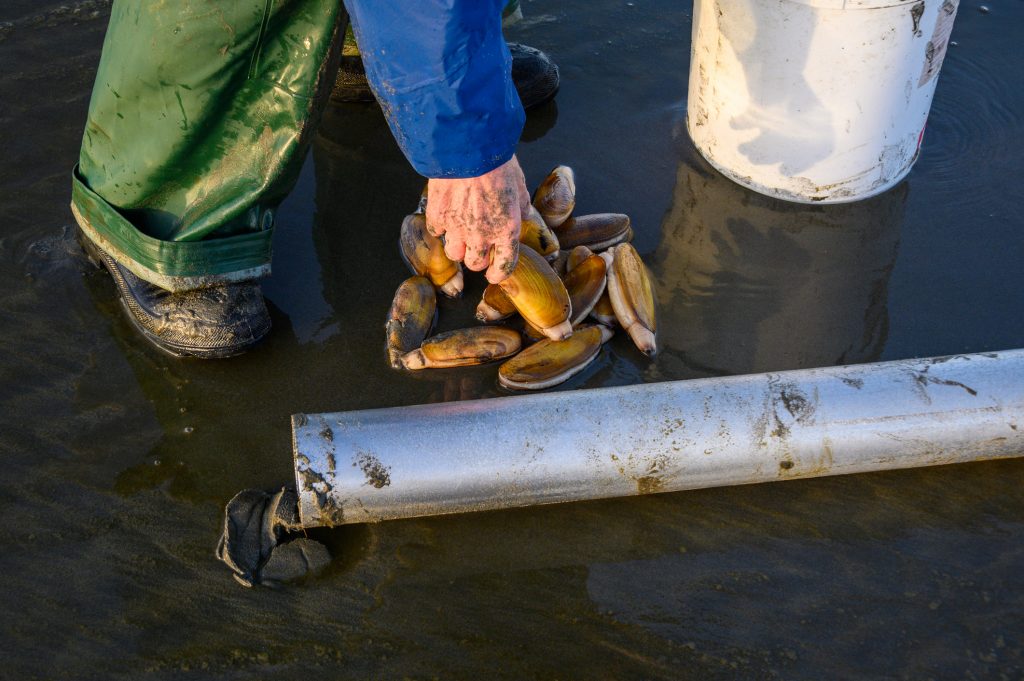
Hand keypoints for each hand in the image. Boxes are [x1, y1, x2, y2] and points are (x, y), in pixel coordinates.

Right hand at [426, 155, 530, 283]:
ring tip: (460, 234)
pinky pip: (437, 232)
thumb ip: (521, 205)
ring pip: (454, 254)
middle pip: (475, 265)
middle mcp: (481, 235)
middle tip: (478, 247)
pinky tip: (446, 215)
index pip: (504, 266)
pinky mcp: (437, 217)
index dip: (499, 274)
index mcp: (506, 230)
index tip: (494, 274)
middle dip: (477, 259)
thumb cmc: (497, 163)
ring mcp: (457, 229)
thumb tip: (523, 213)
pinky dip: (441, 227)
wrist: (467, 147)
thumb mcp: (519, 184)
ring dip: (458, 248)